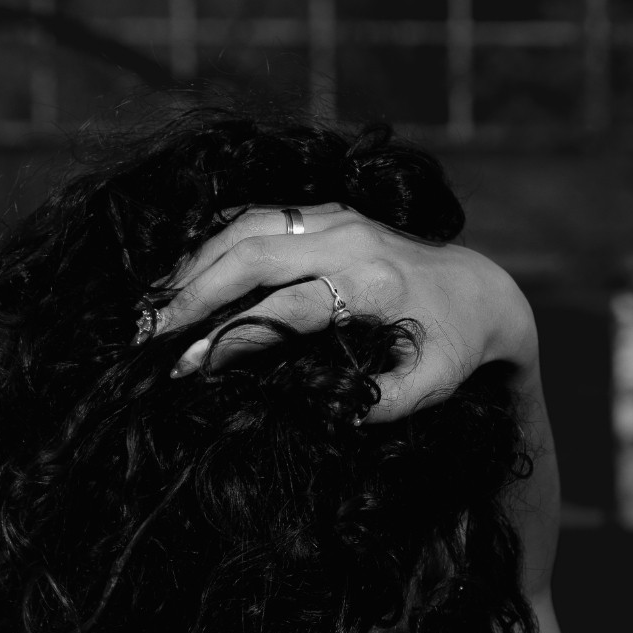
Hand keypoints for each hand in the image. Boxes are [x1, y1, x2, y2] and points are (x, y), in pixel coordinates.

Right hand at [146, 202, 536, 420]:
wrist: (482, 291)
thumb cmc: (454, 346)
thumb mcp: (434, 383)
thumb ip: (387, 404)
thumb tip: (336, 420)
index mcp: (375, 284)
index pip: (289, 306)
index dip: (236, 336)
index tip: (192, 368)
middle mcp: (351, 239)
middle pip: (254, 253)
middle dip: (195, 294)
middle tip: (149, 336)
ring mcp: (335, 216)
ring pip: (247, 224)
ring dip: (193, 263)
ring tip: (151, 307)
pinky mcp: (324, 211)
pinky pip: (257, 214)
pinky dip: (211, 239)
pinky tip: (179, 273)